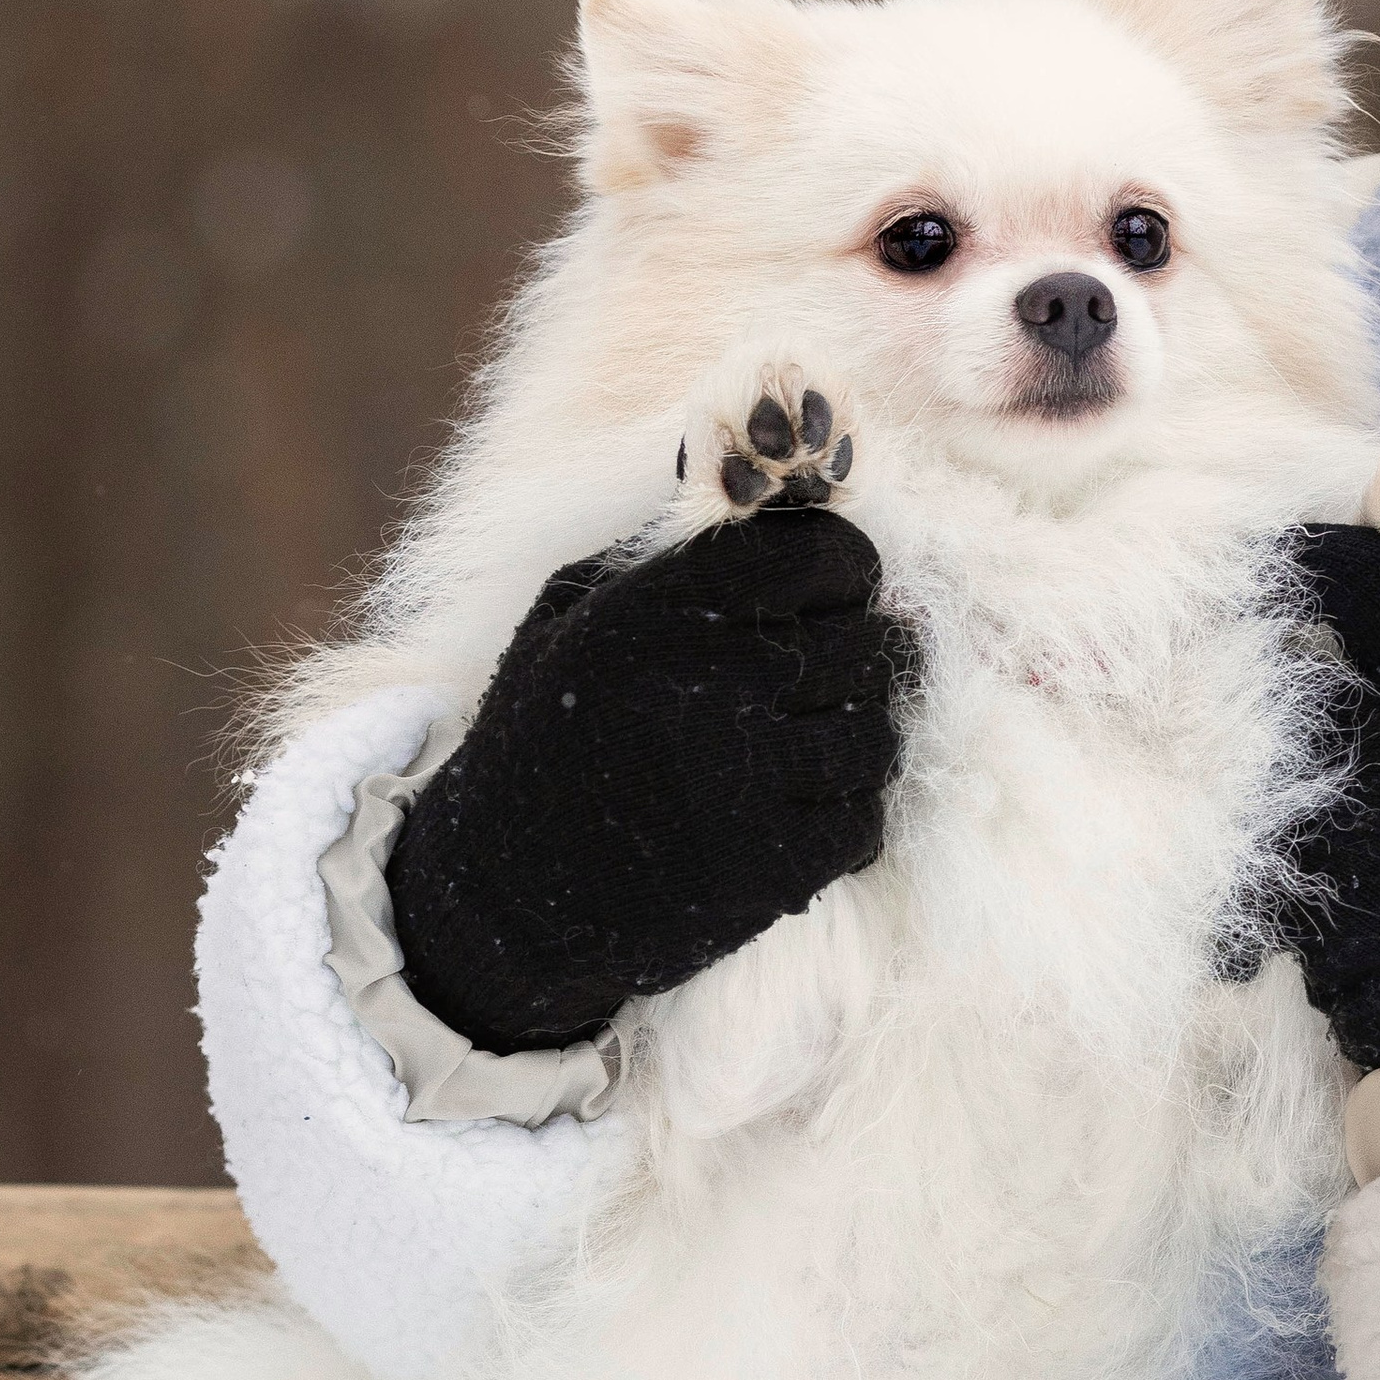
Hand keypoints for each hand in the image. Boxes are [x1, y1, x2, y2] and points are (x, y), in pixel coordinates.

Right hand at [385, 513, 907, 1052]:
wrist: (500, 896)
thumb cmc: (542, 738)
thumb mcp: (571, 614)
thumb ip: (667, 549)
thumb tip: (766, 484)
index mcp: (660, 609)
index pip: (822, 553)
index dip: (848, 569)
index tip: (836, 595)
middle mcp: (707, 686)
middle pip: (866, 641)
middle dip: (863, 653)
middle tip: (834, 676)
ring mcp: (742, 782)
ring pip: (879, 734)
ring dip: (862, 737)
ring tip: (820, 744)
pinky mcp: (767, 869)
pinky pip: (866, 822)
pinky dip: (852, 817)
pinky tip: (806, 809)